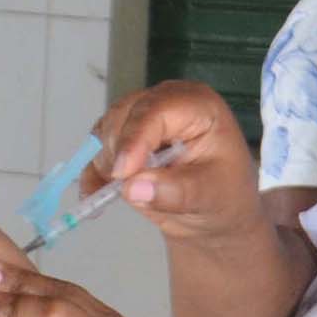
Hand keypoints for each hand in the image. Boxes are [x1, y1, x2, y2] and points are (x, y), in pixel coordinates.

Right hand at [80, 80, 264, 245]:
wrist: (215, 213)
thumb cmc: (224, 196)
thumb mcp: (211, 197)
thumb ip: (176, 192)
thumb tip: (133, 188)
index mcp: (196, 106)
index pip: (157, 110)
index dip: (135, 138)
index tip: (122, 172)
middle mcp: (166, 104)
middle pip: (124, 114)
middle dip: (116, 150)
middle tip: (121, 186)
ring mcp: (142, 119)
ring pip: (105, 129)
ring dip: (104, 162)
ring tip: (114, 193)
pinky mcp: (124, 138)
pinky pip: (97, 149)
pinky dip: (92, 172)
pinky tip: (94, 195)